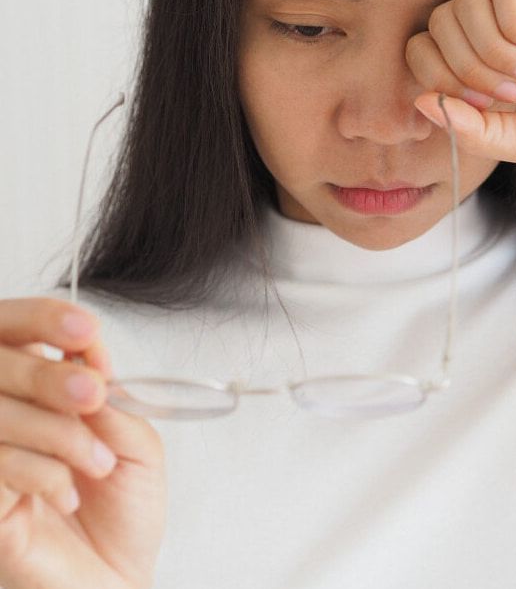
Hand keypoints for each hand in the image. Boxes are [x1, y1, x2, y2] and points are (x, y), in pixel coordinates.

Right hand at [0, 298, 164, 588]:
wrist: (118, 579)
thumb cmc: (125, 512)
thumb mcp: (135, 441)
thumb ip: (111, 399)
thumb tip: (87, 357)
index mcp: (41, 393)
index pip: (16, 333)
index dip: (41, 319)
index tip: (83, 330)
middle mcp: (5, 417)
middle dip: (49, 376)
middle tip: (93, 396)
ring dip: (58, 434)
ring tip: (97, 464)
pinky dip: (39, 472)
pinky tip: (66, 493)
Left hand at [408, 0, 515, 173]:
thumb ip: (477, 131)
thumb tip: (424, 104)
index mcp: (495, 61)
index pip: (430, 51)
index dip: (439, 82)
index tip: (482, 111)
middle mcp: (509, 25)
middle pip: (439, 23)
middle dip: (462, 70)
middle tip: (509, 96)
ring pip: (465, 2)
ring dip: (489, 51)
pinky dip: (514, 29)